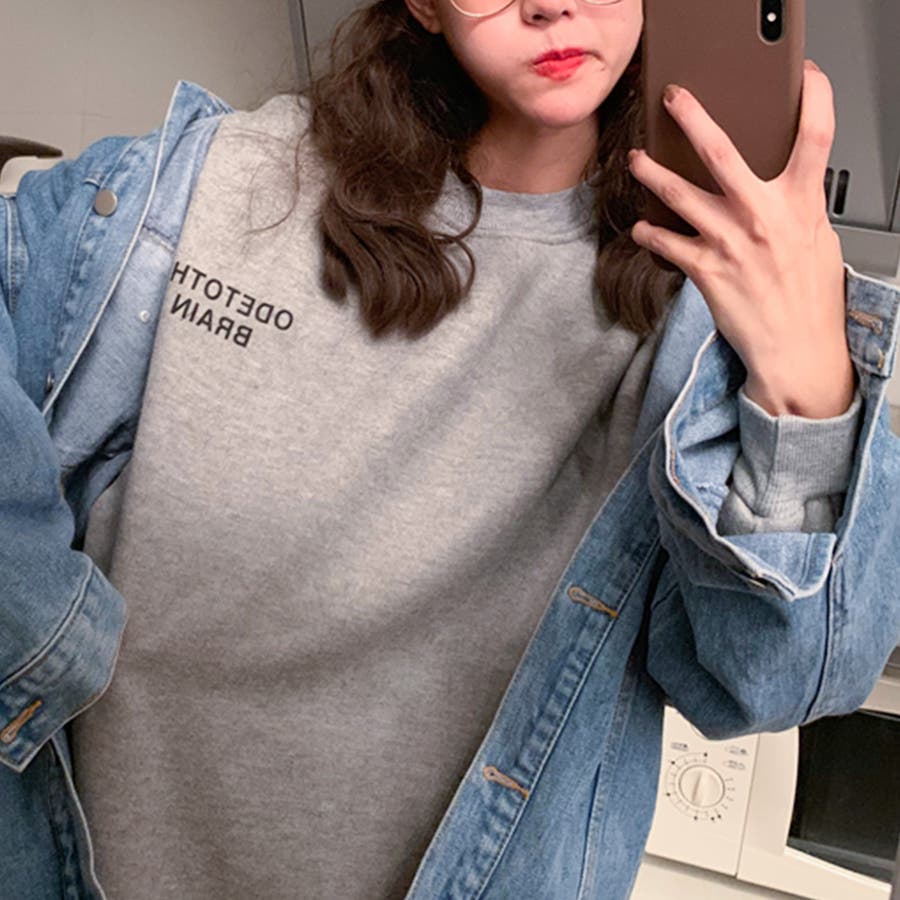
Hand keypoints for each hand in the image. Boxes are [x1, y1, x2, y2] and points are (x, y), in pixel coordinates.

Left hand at [628, 60, 855, 418]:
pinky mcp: (705, 270)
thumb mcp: (816, 239)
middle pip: (723, 152)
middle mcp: (762, 217)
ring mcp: (730, 242)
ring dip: (652, 174)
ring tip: (636, 161)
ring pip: (679, 194)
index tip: (806, 76)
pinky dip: (648, 233)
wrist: (795, 348)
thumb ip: (796, 206)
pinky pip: (666, 242)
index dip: (815, 98)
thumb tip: (781, 183)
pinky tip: (640, 228)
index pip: (815, 137)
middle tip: (674, 100)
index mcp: (800, 204)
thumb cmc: (807, 297)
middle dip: (693, 118)